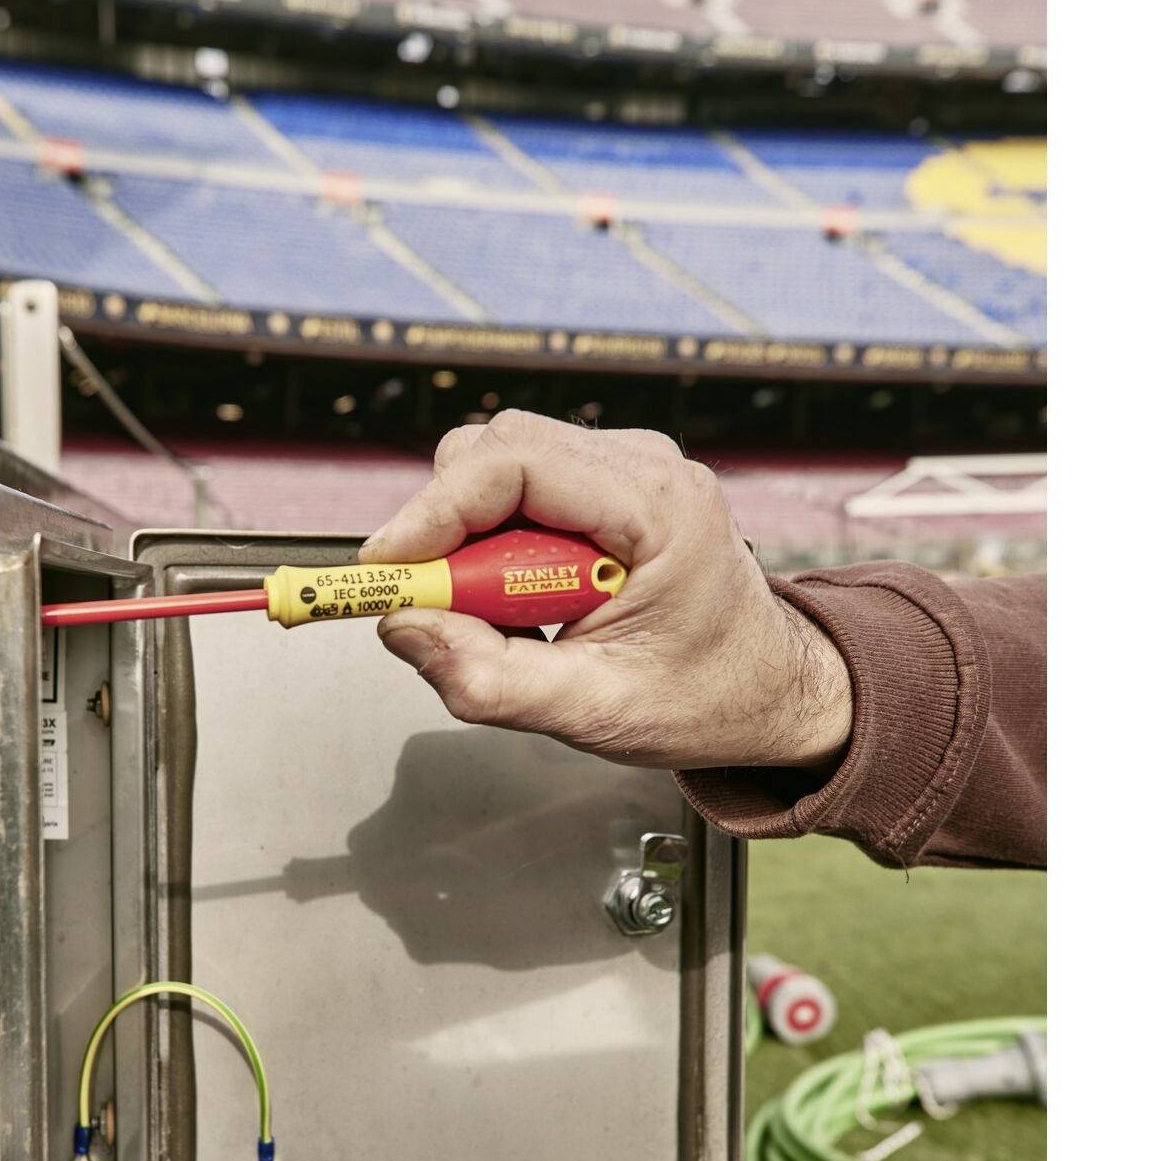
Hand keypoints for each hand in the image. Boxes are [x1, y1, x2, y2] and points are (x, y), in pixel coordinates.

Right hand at [362, 411, 850, 769]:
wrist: (772, 688)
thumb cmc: (707, 698)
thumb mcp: (593, 711)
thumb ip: (489, 680)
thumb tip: (404, 630)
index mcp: (660, 506)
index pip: (514, 463)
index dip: (434, 512)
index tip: (388, 570)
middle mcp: (645, 466)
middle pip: (495, 449)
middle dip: (445, 527)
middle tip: (442, 609)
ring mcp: (626, 467)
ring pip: (497, 464)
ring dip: (471, 540)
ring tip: (506, 617)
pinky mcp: (605, 485)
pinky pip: (517, 489)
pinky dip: (494, 543)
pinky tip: (525, 600)